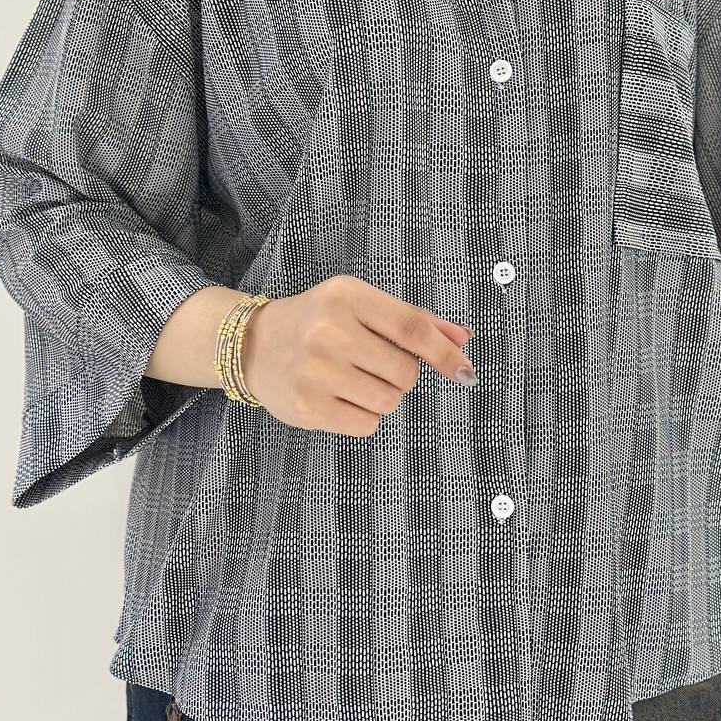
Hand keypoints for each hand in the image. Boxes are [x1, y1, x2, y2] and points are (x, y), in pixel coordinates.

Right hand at [239, 274, 475, 434]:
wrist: (253, 345)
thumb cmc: (318, 322)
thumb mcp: (360, 305)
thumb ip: (413, 320)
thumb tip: (463, 339)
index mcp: (346, 296)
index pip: (411, 327)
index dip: (445, 353)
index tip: (466, 372)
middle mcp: (329, 331)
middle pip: (405, 372)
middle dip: (401, 375)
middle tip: (372, 364)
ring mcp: (315, 371)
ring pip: (388, 401)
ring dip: (382, 396)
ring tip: (352, 380)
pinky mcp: (306, 406)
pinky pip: (367, 424)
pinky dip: (364, 417)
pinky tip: (340, 398)